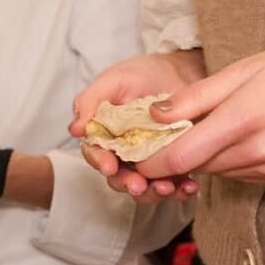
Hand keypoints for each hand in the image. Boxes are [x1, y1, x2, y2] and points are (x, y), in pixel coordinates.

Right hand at [70, 51, 205, 199]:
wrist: (181, 72)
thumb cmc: (142, 74)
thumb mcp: (114, 80)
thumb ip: (90, 100)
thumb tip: (75, 129)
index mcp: (105, 137)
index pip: (96, 155)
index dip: (100, 162)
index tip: (109, 166)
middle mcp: (124, 155)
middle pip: (119, 178)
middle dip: (128, 184)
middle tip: (138, 186)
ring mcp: (148, 164)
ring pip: (145, 188)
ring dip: (154, 193)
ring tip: (166, 188)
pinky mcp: (172, 167)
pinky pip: (174, 185)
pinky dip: (181, 190)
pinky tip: (189, 187)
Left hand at [138, 33, 264, 182]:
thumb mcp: (240, 71)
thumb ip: (193, 98)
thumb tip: (153, 115)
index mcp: (241, 121)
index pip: (180, 157)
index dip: (151, 161)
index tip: (135, 155)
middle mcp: (255, 152)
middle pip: (194, 167)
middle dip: (174, 156)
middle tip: (165, 137)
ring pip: (214, 173)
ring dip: (202, 158)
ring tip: (208, 131)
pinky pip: (236, 176)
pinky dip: (226, 162)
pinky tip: (237, 140)